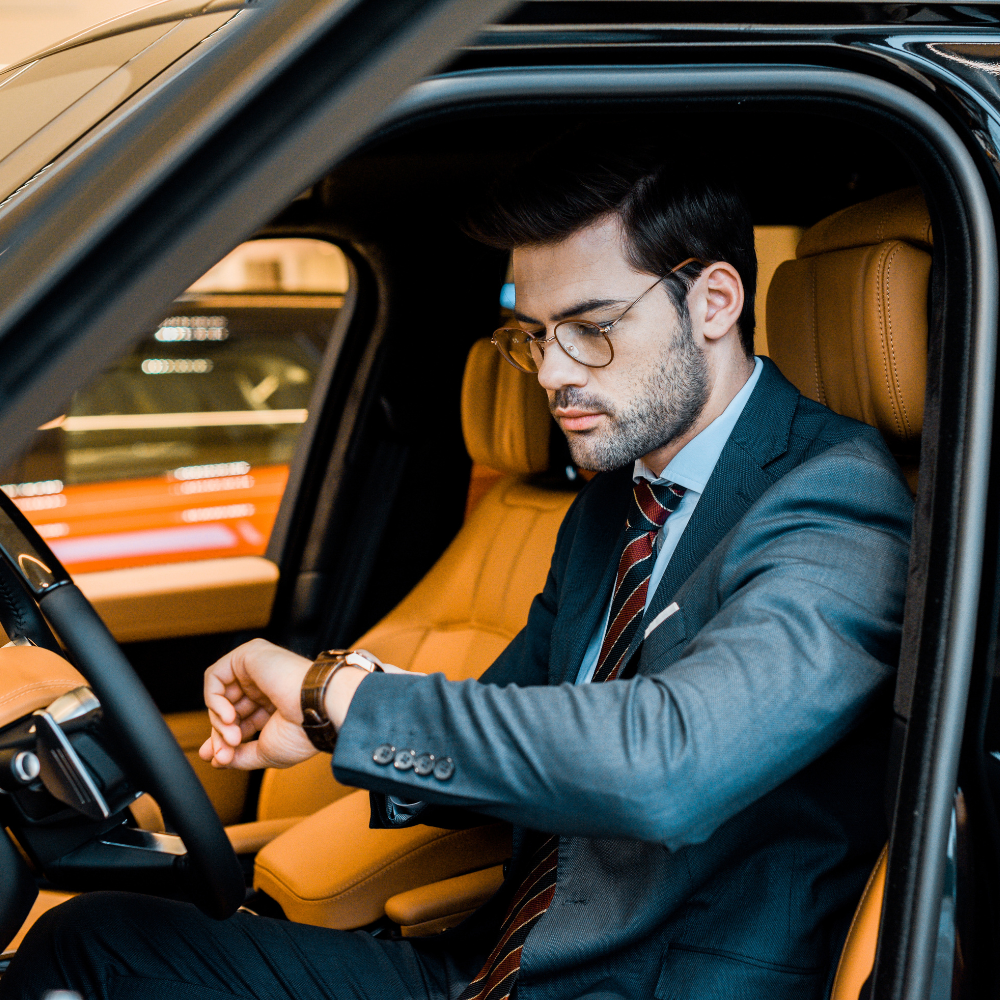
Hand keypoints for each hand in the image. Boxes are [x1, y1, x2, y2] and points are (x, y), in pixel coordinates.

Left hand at [199, 638, 314, 769]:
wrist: (320, 707)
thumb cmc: (304, 730)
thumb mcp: (267, 751)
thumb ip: (240, 756)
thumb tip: (216, 759)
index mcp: (273, 704)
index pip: (238, 719)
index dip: (224, 739)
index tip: (219, 759)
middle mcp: (264, 684)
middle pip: (227, 708)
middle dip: (220, 734)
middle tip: (224, 753)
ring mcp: (256, 669)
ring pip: (219, 694)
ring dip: (218, 721)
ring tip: (232, 737)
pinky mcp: (249, 655)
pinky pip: (215, 676)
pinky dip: (214, 700)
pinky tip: (229, 716)